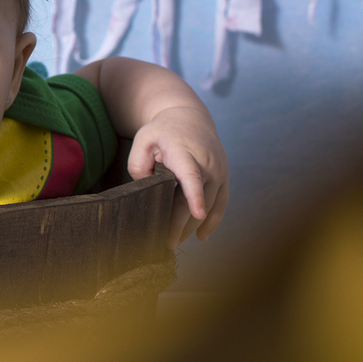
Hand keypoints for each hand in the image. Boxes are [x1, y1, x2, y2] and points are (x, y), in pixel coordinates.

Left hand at [127, 105, 228, 248]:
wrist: (190, 118)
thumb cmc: (163, 130)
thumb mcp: (143, 139)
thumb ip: (138, 163)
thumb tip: (146, 188)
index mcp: (185, 152)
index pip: (192, 176)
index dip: (195, 195)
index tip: (198, 213)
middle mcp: (207, 163)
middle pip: (196, 199)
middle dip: (181, 224)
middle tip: (166, 243)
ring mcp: (219, 171)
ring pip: (209, 206)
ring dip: (193, 227)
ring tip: (175, 242)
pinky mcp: (224, 178)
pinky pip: (221, 203)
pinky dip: (212, 221)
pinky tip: (201, 236)